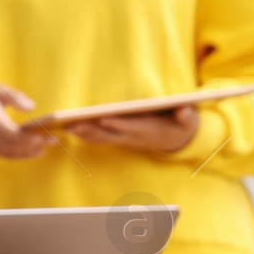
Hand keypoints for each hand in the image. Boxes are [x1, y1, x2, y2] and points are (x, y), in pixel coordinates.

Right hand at [0, 81, 53, 158]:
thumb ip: (14, 97)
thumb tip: (31, 107)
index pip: (9, 133)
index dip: (27, 138)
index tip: (44, 136)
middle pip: (11, 145)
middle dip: (33, 145)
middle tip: (52, 140)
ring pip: (8, 153)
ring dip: (28, 152)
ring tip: (45, 147)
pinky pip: (3, 155)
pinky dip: (19, 155)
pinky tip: (33, 152)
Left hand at [63, 105, 198, 152]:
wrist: (179, 141)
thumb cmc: (181, 126)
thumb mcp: (188, 121)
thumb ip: (186, 116)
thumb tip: (184, 111)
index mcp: (148, 130)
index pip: (129, 127)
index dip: (116, 123)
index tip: (102, 117)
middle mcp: (134, 137)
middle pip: (110, 135)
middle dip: (91, 130)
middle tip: (72, 124)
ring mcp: (126, 140)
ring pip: (103, 138)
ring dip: (84, 134)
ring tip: (66, 127)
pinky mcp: (121, 139)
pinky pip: (102, 139)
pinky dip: (87, 136)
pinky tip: (73, 131)